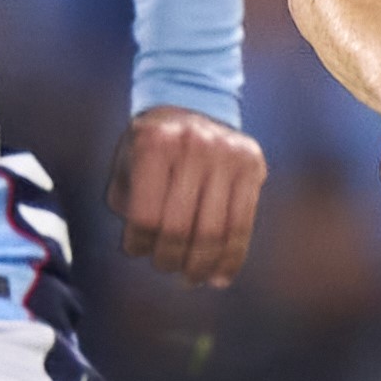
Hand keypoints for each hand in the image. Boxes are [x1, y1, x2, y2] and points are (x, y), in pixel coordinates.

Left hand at [108, 106, 266, 286]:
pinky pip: (243, 225)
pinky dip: (231, 258)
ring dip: (201, 265)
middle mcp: (194, 145)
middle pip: (181, 227)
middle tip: (165, 267)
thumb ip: (129, 204)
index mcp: (154, 144)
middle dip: (170, 259)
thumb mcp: (128, 164)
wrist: (193, 103)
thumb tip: (143, 251)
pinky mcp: (253, 165)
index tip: (137, 251)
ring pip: (214, 231)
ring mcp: (228, 154)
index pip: (146, 215)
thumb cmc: (152, 146)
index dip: (140, 243)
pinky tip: (220, 276)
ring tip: (191, 277)